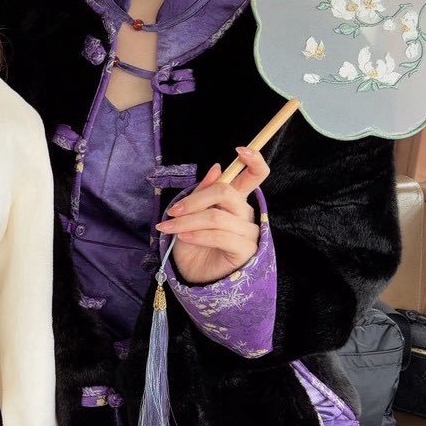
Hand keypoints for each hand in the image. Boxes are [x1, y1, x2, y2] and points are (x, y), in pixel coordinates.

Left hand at [155, 145, 268, 285]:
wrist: (194, 275)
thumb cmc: (193, 244)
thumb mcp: (191, 215)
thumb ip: (204, 192)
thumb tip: (216, 167)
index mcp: (235, 200)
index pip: (255, 174)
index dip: (253, 159)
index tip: (239, 149)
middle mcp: (246, 212)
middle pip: (225, 192)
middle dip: (194, 200)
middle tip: (172, 212)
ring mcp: (249, 231)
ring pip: (217, 216)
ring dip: (188, 220)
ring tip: (169, 228)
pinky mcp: (246, 250)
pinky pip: (221, 235)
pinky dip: (198, 234)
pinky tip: (184, 236)